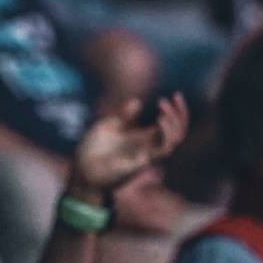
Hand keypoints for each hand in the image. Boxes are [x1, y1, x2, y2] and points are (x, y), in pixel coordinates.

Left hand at [66, 93, 186, 205]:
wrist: (82, 167)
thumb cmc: (93, 149)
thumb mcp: (110, 125)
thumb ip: (125, 115)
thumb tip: (137, 101)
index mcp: (144, 137)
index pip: (171, 125)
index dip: (178, 111)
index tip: (175, 95)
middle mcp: (150, 146)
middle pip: (179, 132)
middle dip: (180, 114)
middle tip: (173, 97)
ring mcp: (147, 154)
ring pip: (176, 141)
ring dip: (175, 123)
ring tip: (163, 110)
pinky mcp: (142, 161)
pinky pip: (163, 150)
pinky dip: (167, 135)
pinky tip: (160, 120)